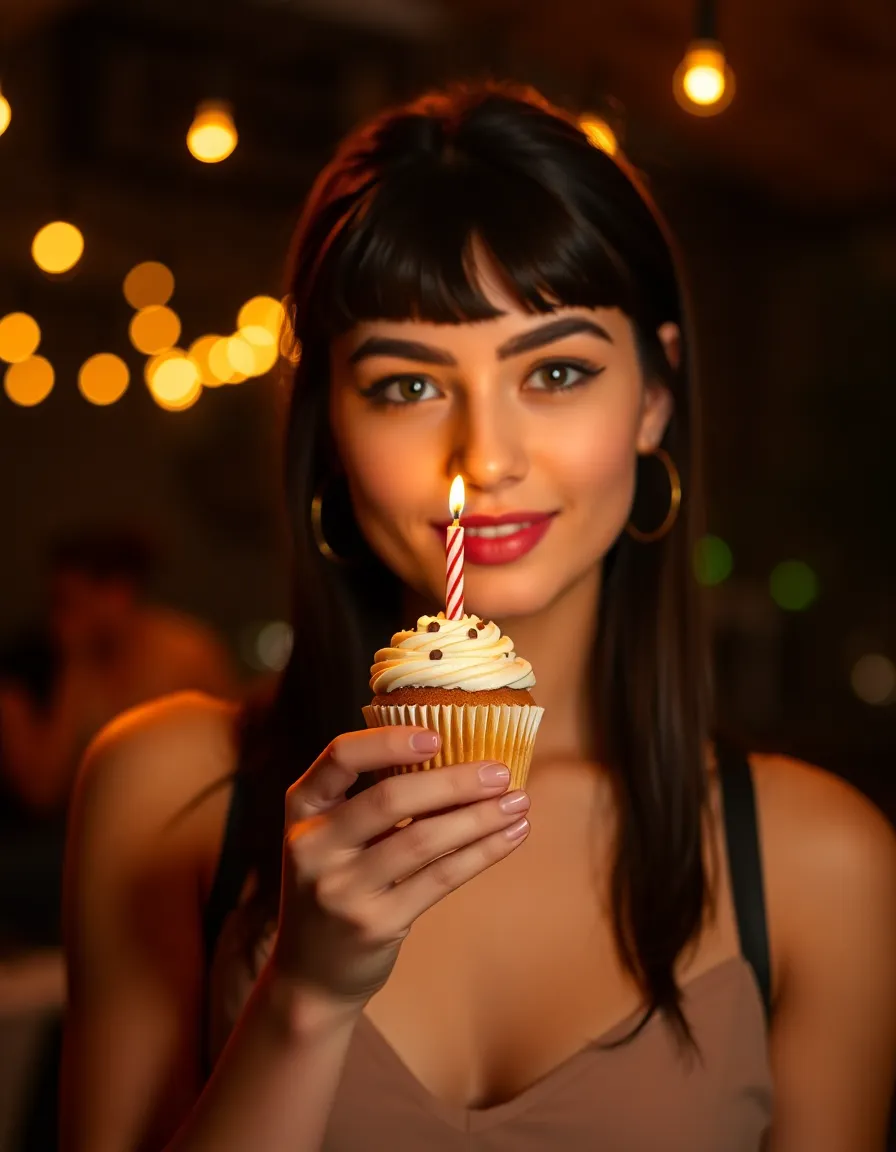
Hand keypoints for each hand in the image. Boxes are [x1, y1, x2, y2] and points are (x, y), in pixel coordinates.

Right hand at [269, 726, 529, 1010]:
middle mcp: (312, 846)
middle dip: (454, 780)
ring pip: (422, 839)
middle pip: (390, 798)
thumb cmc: (336, 884)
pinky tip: (510, 836)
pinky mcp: (374, 924)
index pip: (339, 756)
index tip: (438, 735)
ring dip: (478, 817)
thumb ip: (371, 797)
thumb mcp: (332, 836)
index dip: (388, 740)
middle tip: (501, 770)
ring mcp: (341, 889)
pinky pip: (439, 878)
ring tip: (519, 801)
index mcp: (302, 809)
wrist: (311, 975)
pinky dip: (481, 853)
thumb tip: (457, 752)